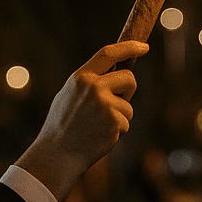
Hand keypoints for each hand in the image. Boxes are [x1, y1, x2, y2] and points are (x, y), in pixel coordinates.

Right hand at [15, 41, 143, 201]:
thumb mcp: (69, 95)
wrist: (58, 154)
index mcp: (80, 77)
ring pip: (128, 105)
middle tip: (115, 105)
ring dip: (120, 116)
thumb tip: (114, 73)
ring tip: (98, 126)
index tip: (143, 46)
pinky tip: (100, 136)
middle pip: (129, 78)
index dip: (129, 47)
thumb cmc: (63, 126)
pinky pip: (126, 122)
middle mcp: (93, 87)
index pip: (108, 54)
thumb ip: (89, 83)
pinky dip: (118, 131)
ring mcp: (105, 104)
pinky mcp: (114, 121)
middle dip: (128, 91)